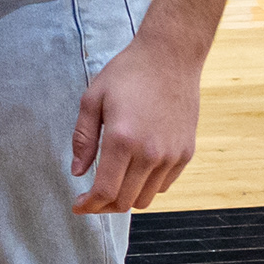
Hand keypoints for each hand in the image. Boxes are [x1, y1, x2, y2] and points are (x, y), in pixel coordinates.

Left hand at [69, 35, 203, 213]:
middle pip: (124, 201)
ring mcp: (171, 155)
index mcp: (122, 140)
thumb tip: (77, 172)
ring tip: (114, 183)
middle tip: (91, 197)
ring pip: (146, 199)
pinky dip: (147, 186)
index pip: (104, 192)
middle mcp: (149, 153)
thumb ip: (83, 139)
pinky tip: (136, 170)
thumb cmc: (128, 73)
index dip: (88, 205)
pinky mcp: (186, 153)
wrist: (170, 57)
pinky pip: (164, 185)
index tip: (78, 206)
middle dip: (103, 206)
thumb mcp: (93, 99)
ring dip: (126, 197)